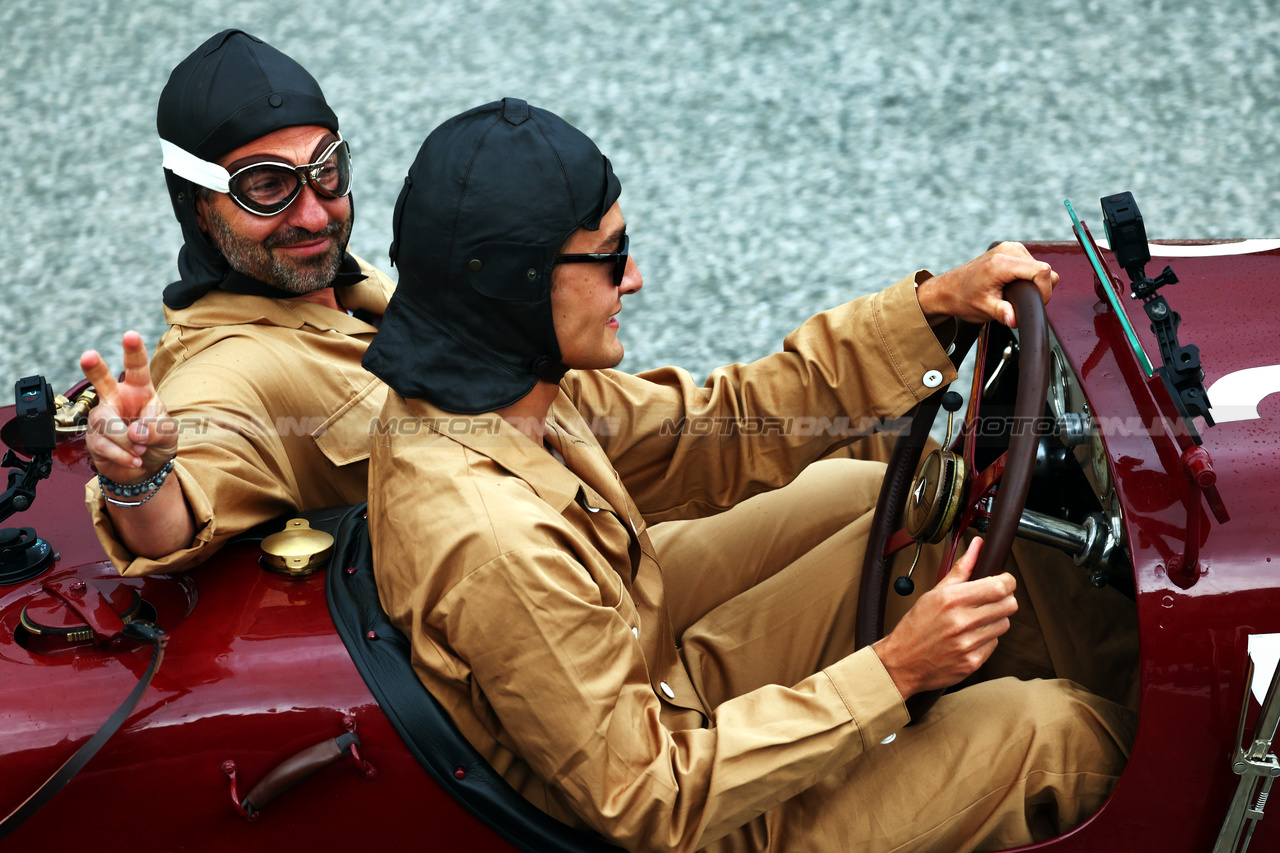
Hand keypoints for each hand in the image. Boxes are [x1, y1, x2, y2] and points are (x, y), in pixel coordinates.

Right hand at [80, 331, 176, 484]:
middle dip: (94, 368)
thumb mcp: (168, 433)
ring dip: (128, 442)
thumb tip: (135, 432)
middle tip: (89, 355)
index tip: (131, 334)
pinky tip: (135, 460)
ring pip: (107, 423)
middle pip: (101, 380)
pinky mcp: (94, 438)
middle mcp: (116, 399)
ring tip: (142, 451)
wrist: (146, 468)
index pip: (137, 367)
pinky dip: (124, 455)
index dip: (134, 351)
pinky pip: (105, 444)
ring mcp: (102, 418)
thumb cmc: (157, 440)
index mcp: (139, 390)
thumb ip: (156, 429)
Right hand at [871, 538, 1016, 697]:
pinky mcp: (973, 661)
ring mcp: (969, 643)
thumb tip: (977, 546)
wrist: (902, 662)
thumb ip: (961, 569)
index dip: (1007, 581)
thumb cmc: (915, 626)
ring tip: (975, 620)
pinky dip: (986, 639)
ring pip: (1004, 624)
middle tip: (991, 600)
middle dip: (1004, 599)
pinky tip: (969, 637)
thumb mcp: (934, 593)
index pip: (1000, 586)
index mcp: (952, 600)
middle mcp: (962, 621)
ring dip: (995, 620)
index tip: (1003, 581)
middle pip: (1009, 605)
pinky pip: (994, 643)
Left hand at [915, 242, 1057, 327]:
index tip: (1037, 303)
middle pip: (1044, 268)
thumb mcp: (984, 309)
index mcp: (1001, 263)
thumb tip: (1015, 320)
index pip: (1041, 271)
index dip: (1044, 290)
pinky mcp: (1010, 249)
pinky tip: (1014, 285)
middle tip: (1022, 303)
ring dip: (1033, 283)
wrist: (947, 290)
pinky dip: (1028, 276)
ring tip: (1014, 294)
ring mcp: (1009, 247)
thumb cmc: (962, 298)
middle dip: (1039, 289)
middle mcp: (1007, 250)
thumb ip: (1003, 313)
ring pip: (1040, 266)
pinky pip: (1032, 263)